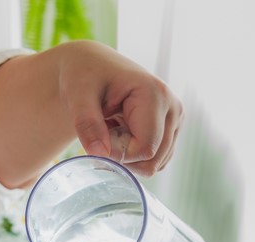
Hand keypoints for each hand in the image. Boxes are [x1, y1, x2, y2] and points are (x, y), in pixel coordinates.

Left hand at [56, 40, 183, 176]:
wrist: (93, 65)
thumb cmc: (85, 75)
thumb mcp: (78, 96)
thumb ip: (87, 124)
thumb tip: (100, 154)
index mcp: (155, 95)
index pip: (145, 149)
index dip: (118, 154)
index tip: (97, 138)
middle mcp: (173, 107)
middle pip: (153, 160)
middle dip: (123, 157)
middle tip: (103, 134)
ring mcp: (175, 119)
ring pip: (155, 163)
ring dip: (129, 157)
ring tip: (112, 130)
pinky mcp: (171, 128)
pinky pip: (155, 159)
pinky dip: (135, 156)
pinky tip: (121, 135)